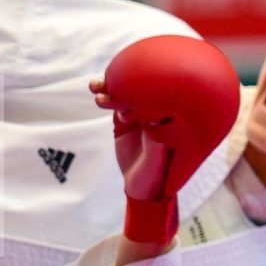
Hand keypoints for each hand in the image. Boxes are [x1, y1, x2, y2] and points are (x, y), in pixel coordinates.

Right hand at [95, 36, 240, 244]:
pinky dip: (105, 97)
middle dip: (127, 81)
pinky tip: (95, 91)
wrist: (142, 186)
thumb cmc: (157, 175)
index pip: (162, 95)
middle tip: (113, 79)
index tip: (136, 84)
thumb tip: (154, 121)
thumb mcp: (158, 159)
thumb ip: (157, 141)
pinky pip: (115, 104)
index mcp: (170, 119)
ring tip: (98, 85)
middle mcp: (157, 111)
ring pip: (126, 94)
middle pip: (142, 89)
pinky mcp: (124, 120)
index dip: (149, 87)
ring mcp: (140, 114)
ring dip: (112, 87)